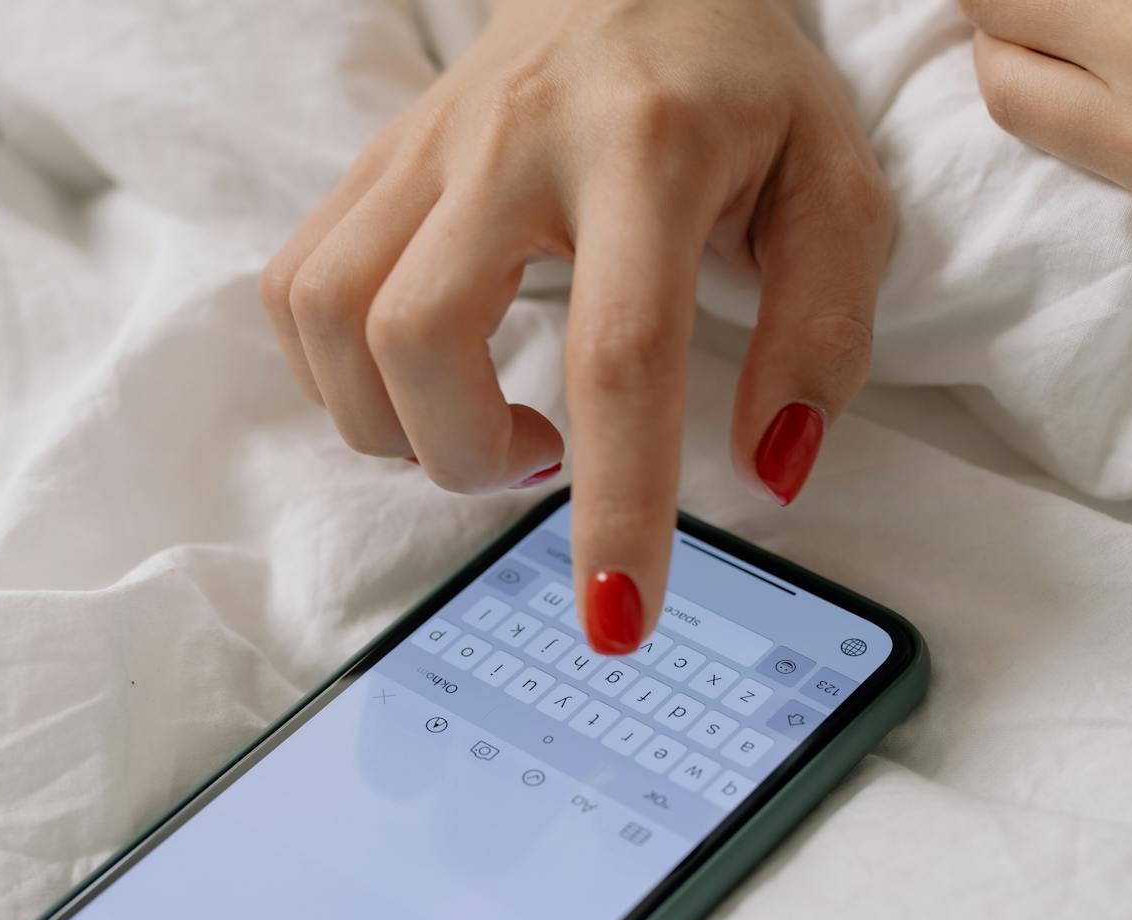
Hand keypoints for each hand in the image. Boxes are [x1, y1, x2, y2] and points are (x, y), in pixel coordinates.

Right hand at [262, 0, 891, 652]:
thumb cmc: (741, 91)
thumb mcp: (836, 188)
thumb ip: (822, 331)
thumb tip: (768, 469)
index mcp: (647, 150)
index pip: (617, 354)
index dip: (614, 502)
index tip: (615, 616)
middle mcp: (512, 141)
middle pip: (419, 337)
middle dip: (464, 455)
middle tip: (538, 459)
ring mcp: (423, 148)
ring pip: (329, 315)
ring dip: (388, 421)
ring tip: (475, 421)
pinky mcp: (371, 163)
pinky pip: (296, 287)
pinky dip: (336, 371)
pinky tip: (413, 377)